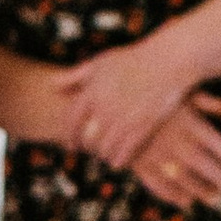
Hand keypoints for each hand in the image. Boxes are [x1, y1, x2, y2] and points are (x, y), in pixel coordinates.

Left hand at [55, 33, 195, 171]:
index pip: (70, 121)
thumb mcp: (101, 63)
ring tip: (104, 155)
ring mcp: (123, 119)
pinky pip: (123, 154)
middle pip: (86, 139)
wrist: (168, 61)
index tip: (70, 144)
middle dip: (85, 148)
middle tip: (87, 152)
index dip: (68, 135)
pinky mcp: (141, 128)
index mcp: (92, 92)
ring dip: (102, 155)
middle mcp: (104, 108)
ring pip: (103, 150)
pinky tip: (118, 161)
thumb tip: (52, 85)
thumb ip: (75, 76)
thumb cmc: (133, 60)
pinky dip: (118, 160)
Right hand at [129, 97, 220, 212]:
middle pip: (202, 163)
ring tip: (215, 198)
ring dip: (202, 191)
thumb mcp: (177, 91)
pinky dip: (174, 196)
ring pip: (184, 178)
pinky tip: (187, 202)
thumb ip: (203, 100)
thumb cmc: (149, 97)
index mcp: (186, 121)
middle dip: (219, 178)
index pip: (214, 142)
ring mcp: (155, 154)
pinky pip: (159, 186)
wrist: (111, 106)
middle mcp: (173, 140)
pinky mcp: (139, 166)